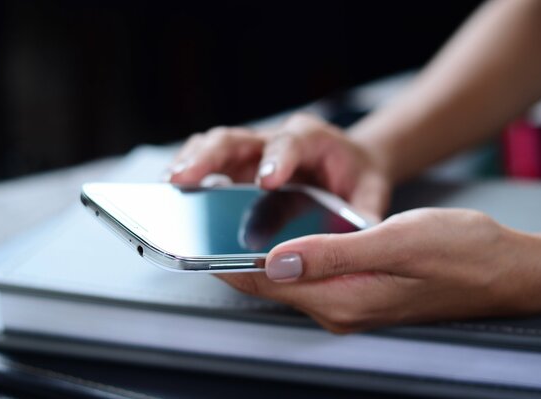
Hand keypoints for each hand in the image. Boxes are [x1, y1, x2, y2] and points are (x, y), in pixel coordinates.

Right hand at [167, 113, 391, 219]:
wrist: (349, 162)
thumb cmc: (355, 175)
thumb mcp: (370, 192)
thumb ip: (365, 213)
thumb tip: (360, 241)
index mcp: (312, 140)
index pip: (290, 143)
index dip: (277, 159)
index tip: (266, 180)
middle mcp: (276, 141)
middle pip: (237, 138)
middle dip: (209, 157)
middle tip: (187, 178)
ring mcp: (253, 152)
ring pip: (215, 146)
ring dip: (190, 163)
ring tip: (170, 186)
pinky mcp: (239, 166)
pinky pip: (209, 162)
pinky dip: (190, 173)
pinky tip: (174, 192)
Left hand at [217, 208, 540, 332]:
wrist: (503, 268)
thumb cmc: (461, 252)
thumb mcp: (394, 241)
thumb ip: (331, 253)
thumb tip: (276, 260)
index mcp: (343, 298)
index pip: (268, 285)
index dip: (229, 264)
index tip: (199, 243)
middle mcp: (341, 308)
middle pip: (273, 286)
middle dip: (238, 261)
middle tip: (210, 230)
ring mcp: (350, 303)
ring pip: (290, 282)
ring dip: (261, 259)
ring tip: (234, 231)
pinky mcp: (360, 294)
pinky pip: (311, 278)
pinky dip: (289, 259)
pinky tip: (282, 242)